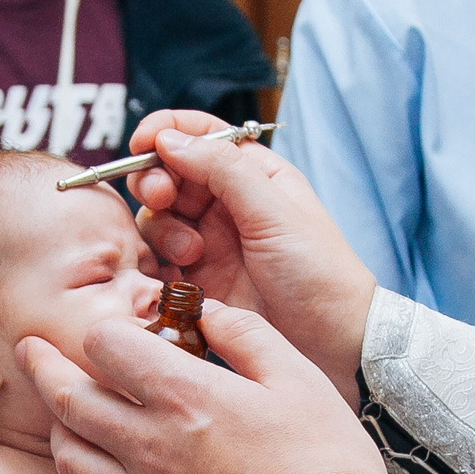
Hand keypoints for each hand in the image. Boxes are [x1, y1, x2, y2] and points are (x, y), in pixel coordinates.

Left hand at [22, 306, 385, 473]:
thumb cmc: (324, 461)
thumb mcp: (297, 377)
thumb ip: (245, 334)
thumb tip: (206, 312)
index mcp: (183, 394)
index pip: (104, 346)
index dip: (104, 331)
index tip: (113, 332)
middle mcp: (148, 443)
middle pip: (67, 398)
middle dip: (42, 365)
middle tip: (29, 348)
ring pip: (68, 456)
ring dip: (59, 425)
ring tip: (63, 410)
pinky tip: (109, 466)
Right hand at [123, 111, 374, 403]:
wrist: (331, 342)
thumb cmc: (319, 272)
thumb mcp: (274, 212)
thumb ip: (223, 170)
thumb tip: (171, 138)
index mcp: (253, 174)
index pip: (200, 134)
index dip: (167, 131)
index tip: (142, 144)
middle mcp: (226, 203)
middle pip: (168, 173)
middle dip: (156, 181)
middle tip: (163, 198)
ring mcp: (207, 241)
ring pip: (158, 217)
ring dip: (163, 229)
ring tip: (191, 255)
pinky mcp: (195, 279)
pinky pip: (157, 260)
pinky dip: (156, 262)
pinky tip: (177, 278)